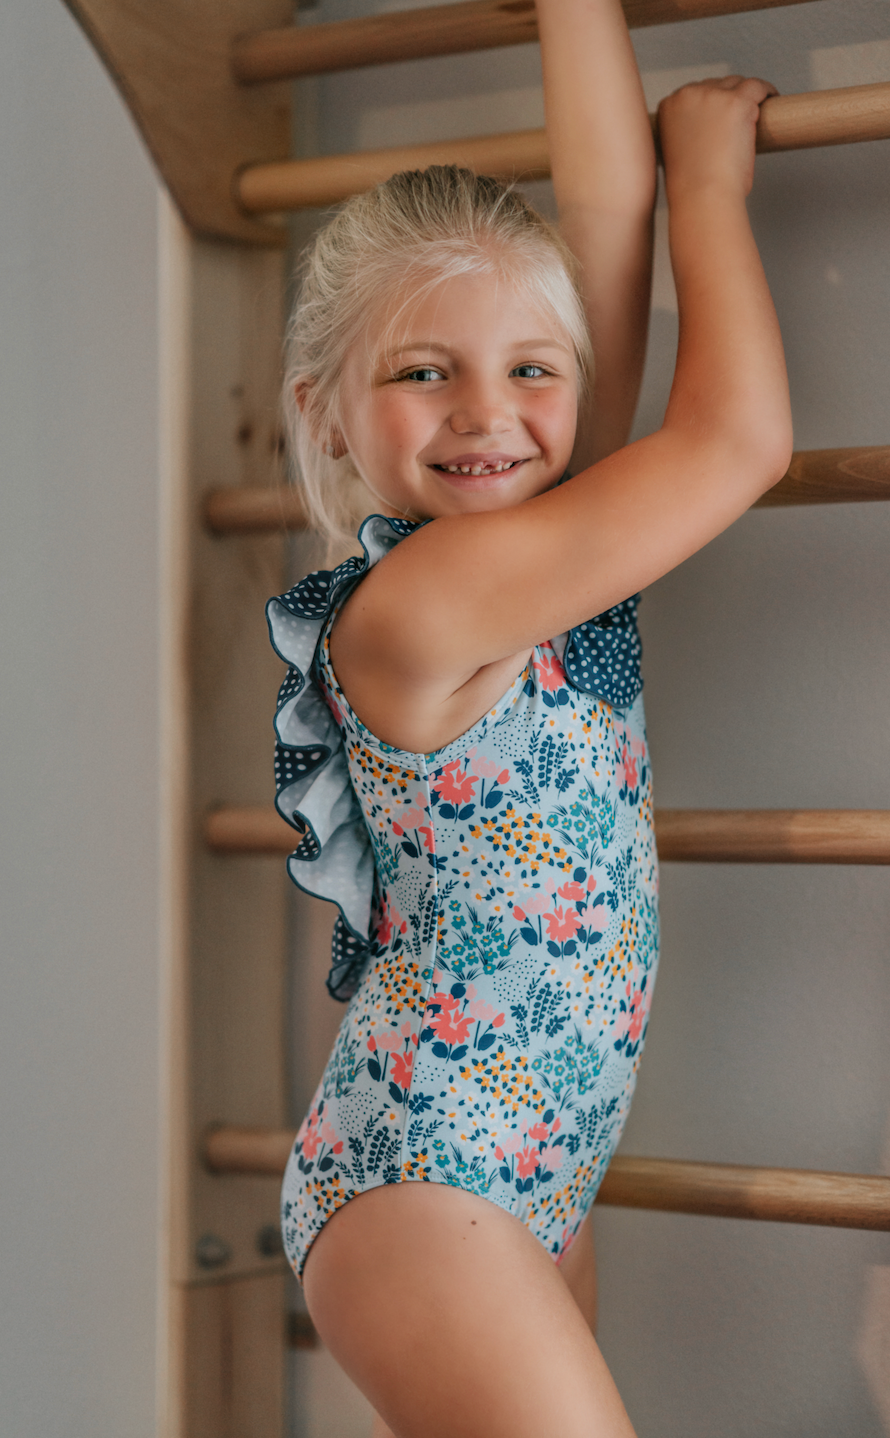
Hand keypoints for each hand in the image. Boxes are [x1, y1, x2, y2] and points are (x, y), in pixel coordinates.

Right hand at [658, 76, 777, 199]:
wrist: (702, 196)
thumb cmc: (691, 186)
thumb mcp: (678, 151)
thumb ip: (689, 133)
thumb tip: (711, 130)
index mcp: (669, 107)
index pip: (694, 93)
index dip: (711, 103)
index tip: (722, 113)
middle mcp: (688, 95)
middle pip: (716, 85)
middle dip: (729, 99)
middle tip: (741, 118)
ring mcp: (713, 96)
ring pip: (737, 84)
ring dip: (747, 96)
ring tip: (757, 110)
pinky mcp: (737, 102)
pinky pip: (757, 87)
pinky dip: (766, 92)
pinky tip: (771, 100)